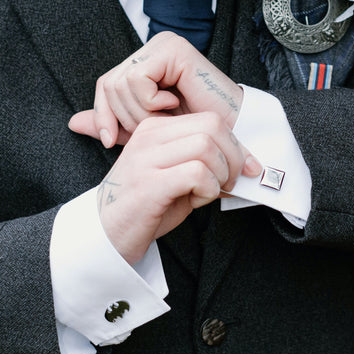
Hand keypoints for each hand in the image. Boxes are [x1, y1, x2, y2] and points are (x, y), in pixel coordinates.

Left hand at [69, 32, 244, 147]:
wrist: (228, 138)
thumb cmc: (193, 135)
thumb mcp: (142, 130)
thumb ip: (111, 123)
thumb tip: (73, 122)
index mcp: (145, 62)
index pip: (105, 85)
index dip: (102, 115)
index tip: (110, 143)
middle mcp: (153, 48)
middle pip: (109, 84)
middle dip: (126, 117)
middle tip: (153, 127)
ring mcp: (163, 45)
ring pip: (121, 83)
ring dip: (141, 112)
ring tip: (166, 117)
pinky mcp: (172, 49)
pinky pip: (137, 79)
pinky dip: (150, 101)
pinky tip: (172, 104)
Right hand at [93, 112, 260, 263]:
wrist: (107, 235)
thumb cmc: (146, 207)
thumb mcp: (175, 174)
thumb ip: (203, 161)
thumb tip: (246, 162)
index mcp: (154, 129)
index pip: (209, 119)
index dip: (235, 144)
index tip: (244, 168)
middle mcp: (148, 137)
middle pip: (211, 127)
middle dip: (233, 156)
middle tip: (230, 181)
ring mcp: (146, 159)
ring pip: (206, 147)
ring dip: (219, 175)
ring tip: (207, 192)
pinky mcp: (149, 185)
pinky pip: (197, 173)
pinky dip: (208, 189)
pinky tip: (195, 201)